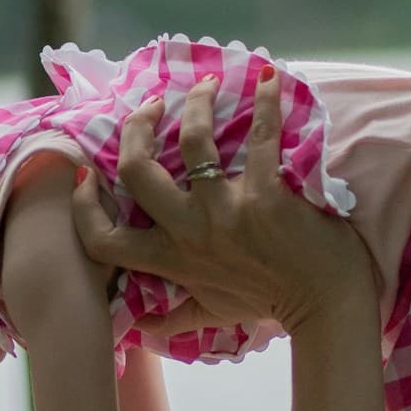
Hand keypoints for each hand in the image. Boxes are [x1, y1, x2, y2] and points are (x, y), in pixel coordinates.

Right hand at [72, 70, 374, 339]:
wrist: (327, 307)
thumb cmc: (270, 305)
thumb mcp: (211, 314)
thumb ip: (174, 317)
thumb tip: (140, 330)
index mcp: (170, 259)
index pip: (104, 238)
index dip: (83, 205)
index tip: (85, 174)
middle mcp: (190, 232)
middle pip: (137, 170)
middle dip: (136, 129)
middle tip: (152, 106)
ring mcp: (228, 211)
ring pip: (193, 141)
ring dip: (197, 104)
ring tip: (207, 85)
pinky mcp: (268, 195)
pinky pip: (261, 136)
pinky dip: (266, 102)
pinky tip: (268, 79)